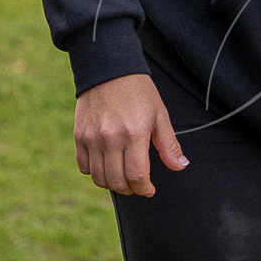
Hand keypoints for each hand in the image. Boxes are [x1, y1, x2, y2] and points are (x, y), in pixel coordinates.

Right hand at [74, 74, 187, 196]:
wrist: (109, 70)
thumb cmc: (139, 92)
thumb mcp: (160, 115)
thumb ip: (169, 144)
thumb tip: (180, 166)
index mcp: (134, 134)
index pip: (137, 175)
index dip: (144, 188)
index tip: (149, 190)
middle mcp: (110, 139)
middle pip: (117, 181)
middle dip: (130, 190)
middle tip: (137, 186)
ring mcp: (92, 138)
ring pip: (99, 177)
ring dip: (112, 185)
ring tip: (123, 180)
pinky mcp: (79, 135)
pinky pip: (84, 166)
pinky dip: (95, 173)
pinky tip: (107, 167)